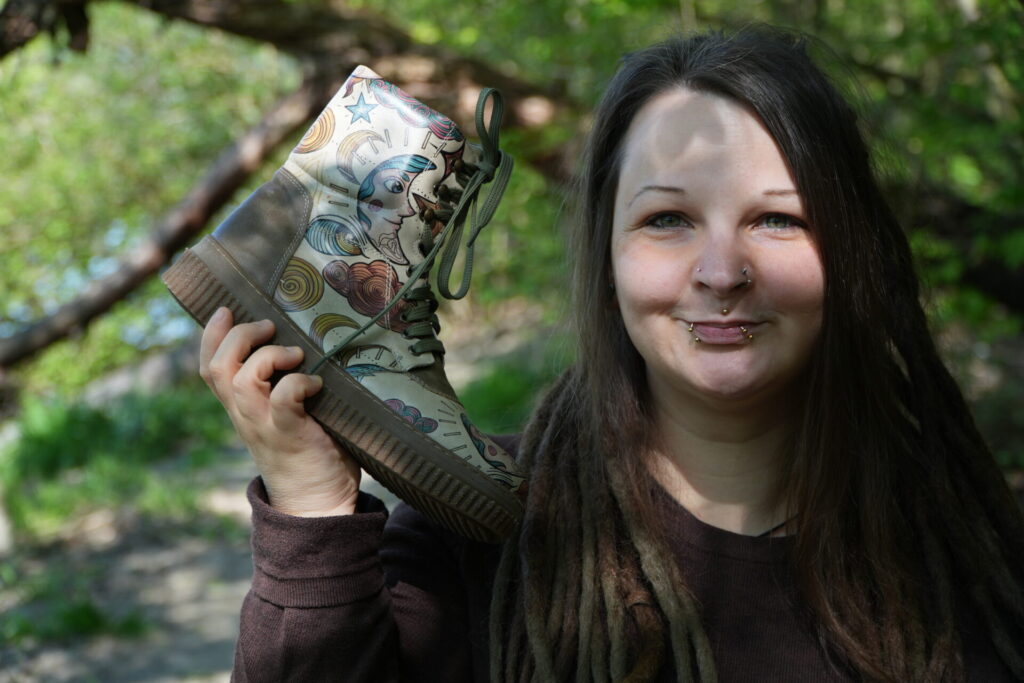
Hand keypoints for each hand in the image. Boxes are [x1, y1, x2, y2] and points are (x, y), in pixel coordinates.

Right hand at [199, 307, 360, 516]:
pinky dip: (299, 382)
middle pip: (218, 368)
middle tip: (269, 325)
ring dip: (268, 357)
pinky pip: (283, 399)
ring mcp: (265, 425)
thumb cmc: (309, 450)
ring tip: (296, 354)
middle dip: (237, 336)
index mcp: (241, 408)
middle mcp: (245, 415)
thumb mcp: (285, 414)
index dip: (211, 335)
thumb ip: (279, 387)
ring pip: (241, 381)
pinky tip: (317, 384)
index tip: (224, 308)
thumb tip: (303, 341)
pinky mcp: (290, 434)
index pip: (210, 367)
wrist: (317, 502)